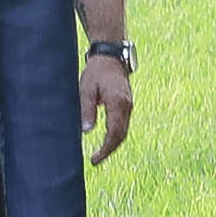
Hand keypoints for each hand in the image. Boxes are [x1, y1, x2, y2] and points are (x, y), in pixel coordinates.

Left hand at [80, 52, 133, 166]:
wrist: (111, 56)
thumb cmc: (97, 71)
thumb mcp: (86, 89)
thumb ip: (87, 110)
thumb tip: (87, 131)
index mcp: (118, 103)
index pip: (114, 133)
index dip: (105, 149)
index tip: (95, 159)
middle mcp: (127, 106)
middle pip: (121, 135)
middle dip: (109, 150)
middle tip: (95, 160)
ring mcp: (129, 105)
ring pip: (123, 131)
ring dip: (113, 144)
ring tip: (99, 153)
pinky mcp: (126, 104)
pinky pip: (123, 124)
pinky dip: (115, 135)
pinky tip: (106, 140)